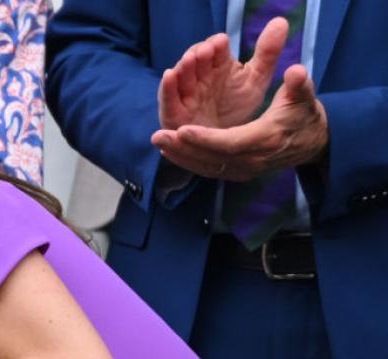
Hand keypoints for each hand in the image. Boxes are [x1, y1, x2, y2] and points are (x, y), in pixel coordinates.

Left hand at [152, 64, 328, 180]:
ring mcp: (244, 171)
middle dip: (183, 148)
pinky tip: (170, 151)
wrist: (311, 143)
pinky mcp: (237, 173)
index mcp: (265, 140)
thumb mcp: (305, 97)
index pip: (230, 143)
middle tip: (158, 136)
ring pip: (206, 167)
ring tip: (158, 142)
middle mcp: (252, 161)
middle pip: (212, 158)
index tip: (181, 129)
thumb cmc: (304, 115)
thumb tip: (296, 72)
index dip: (205, 139)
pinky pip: (208, 170)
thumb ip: (299, 85)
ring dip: (180, 156)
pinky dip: (188, 162)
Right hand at [157, 20, 287, 131]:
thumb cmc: (238, 108)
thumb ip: (267, 52)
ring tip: (190, 60)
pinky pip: (167, 99)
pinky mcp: (173, 113)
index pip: (214, 49)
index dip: (216, 45)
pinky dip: (166, 87)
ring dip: (183, 66)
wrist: (225, 143)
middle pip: (195, 60)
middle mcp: (199, 77)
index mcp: (217, 66)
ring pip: (180, 76)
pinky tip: (169, 75)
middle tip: (207, 50)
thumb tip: (280, 21)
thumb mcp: (256, 79)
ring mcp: (184, 94)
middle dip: (199, 54)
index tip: (222, 43)